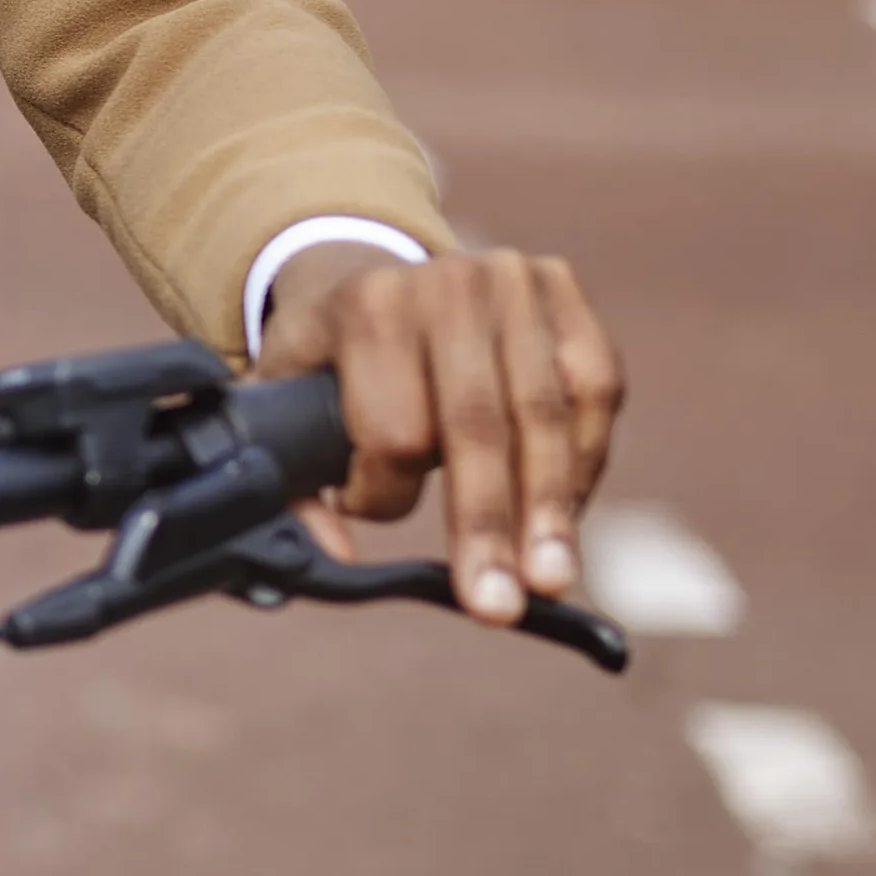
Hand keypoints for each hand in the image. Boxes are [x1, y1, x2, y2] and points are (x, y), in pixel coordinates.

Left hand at [255, 244, 622, 626]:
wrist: (375, 269)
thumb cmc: (328, 355)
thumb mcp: (280, 396)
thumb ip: (291, 478)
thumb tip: (337, 559)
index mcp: (366, 306)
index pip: (394, 429)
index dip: (385, 491)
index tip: (366, 511)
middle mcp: (446, 284)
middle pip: (478, 427)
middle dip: (489, 526)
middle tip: (498, 607)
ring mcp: (513, 281)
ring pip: (545, 415)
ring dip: (552, 509)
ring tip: (550, 579)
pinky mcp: (564, 291)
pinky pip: (595, 389)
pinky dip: (585, 459)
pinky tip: (566, 514)